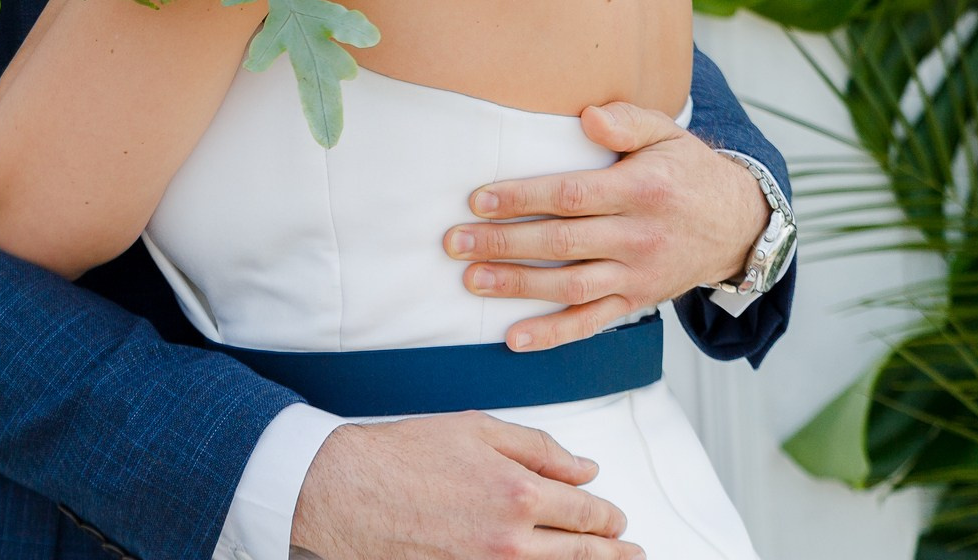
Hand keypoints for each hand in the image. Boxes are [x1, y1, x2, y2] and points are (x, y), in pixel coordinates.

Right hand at [289, 413, 640, 559]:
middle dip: (613, 553)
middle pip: (582, 554)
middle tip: (630, 552)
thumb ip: (539, 448)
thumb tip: (584, 468)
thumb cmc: (403, 456)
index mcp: (519, 492)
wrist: (347, 492)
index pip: (586, 513)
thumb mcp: (477, 429)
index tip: (616, 519)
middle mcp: (510, 541)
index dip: (609, 518)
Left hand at [444, 101, 769, 352]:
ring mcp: (638, 275)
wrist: (737, 224)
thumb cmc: (687, 171)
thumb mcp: (666, 133)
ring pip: (571, 286)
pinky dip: (553, 334)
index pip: (571, 196)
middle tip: (455, 242)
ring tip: (472, 280)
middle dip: (504, 243)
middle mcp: (639, 237)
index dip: (522, 199)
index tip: (478, 200)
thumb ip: (627, 120)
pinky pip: (592, 323)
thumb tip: (587, 117)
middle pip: (562, 243)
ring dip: (518, 286)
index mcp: (641, 191)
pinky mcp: (637, 302)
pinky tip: (514, 338)